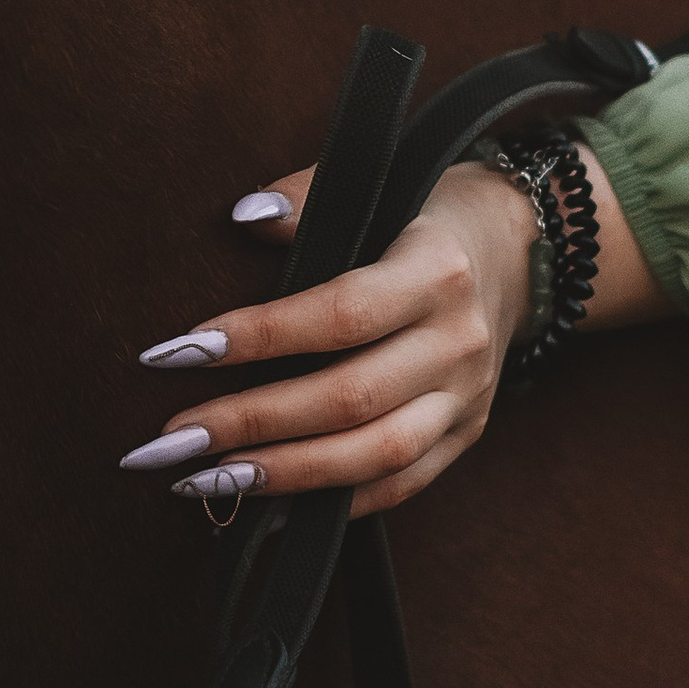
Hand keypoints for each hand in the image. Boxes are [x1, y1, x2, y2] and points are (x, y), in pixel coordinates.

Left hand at [118, 161, 541, 519]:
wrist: (517, 245)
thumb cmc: (422, 208)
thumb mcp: (380, 180)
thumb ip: (308, 197)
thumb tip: (242, 217)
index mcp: (436, 270)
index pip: (341, 314)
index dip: (260, 336)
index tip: (180, 352)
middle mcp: (458, 341)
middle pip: (351, 397)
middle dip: (253, 422)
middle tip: (171, 439)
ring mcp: (467, 397)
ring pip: (375, 455)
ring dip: (284, 475)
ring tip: (206, 483)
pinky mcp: (464, 435)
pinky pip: (398, 485)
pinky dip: (331, 502)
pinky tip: (266, 506)